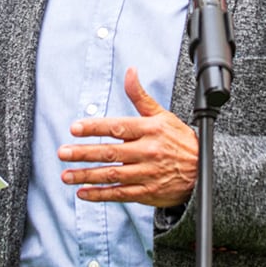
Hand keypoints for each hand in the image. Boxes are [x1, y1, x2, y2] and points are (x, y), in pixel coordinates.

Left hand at [59, 70, 197, 207]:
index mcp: (149, 129)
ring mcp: (147, 173)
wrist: (204, 171)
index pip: (117, 127)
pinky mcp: (148, 193)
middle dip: (83, 153)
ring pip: (112, 175)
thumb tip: (130, 71)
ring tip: (66, 175)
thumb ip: (140, 96)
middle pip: (110, 152)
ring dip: (87, 175)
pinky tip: (83, 193)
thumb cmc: (179, 140)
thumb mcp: (162, 115)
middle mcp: (147, 151)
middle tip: (62, 153)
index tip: (74, 128)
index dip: (94, 127)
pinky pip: (120, 194)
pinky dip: (101, 195)